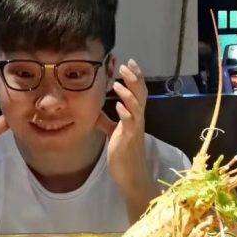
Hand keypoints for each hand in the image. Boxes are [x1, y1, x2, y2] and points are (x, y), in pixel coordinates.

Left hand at [95, 59, 151, 198]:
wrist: (130, 174)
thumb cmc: (123, 153)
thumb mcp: (114, 133)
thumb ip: (107, 121)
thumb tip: (96, 111)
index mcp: (134, 116)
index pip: (138, 92)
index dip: (135, 77)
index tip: (129, 62)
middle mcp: (137, 120)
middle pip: (141, 94)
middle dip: (134, 78)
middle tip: (125, 65)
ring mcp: (134, 129)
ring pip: (137, 106)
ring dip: (128, 94)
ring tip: (118, 83)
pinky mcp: (129, 139)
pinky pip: (130, 123)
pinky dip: (125, 113)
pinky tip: (118, 106)